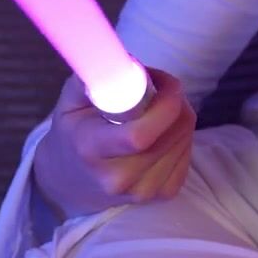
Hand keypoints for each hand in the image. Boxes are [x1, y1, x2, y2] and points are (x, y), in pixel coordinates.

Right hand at [30, 66, 195, 219]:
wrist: (70, 182)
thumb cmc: (72, 133)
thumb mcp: (71, 102)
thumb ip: (94, 78)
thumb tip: (124, 61)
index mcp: (91, 150)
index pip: (140, 134)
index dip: (163, 102)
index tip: (160, 79)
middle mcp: (117, 177)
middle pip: (170, 134)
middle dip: (174, 100)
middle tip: (161, 85)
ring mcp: (141, 191)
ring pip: (184, 140)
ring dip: (180, 114)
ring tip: (157, 106)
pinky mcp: (160, 196)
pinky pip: (187, 155)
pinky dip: (182, 136)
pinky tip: (163, 130)